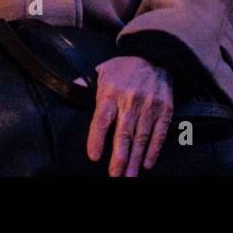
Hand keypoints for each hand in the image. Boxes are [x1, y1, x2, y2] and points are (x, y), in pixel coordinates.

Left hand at [85, 55, 172, 176]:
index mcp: (111, 92)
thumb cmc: (125, 69)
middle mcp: (131, 100)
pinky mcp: (165, 110)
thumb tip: (68, 87)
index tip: (94, 156)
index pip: (102, 119)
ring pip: (141, 138)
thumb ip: (86, 82)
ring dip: (135, 160)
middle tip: (114, 175)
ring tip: (129, 176)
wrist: (156, 56)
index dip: (97, 138)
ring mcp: (149, 106)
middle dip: (119, 158)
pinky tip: (146, 163)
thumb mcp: (103, 71)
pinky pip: (159, 134)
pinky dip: (153, 150)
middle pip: (123, 133)